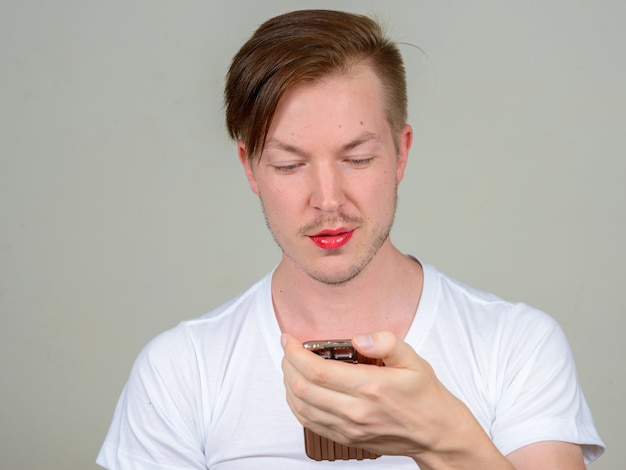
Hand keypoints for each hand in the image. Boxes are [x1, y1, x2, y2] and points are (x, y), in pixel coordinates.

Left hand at [281, 331, 512, 468]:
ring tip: (291, 366)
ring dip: (288, 384)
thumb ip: (386, 343)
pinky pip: (309, 423)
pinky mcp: (346, 439)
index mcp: (370, 387)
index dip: (294, 353)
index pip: (316, 370)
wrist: (436, 433)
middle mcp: (355, 411)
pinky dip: (296, 405)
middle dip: (287, 365)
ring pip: (301, 407)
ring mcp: (349, 429)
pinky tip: (298, 390)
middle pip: (302, 388)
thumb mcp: (413, 360)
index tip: (288, 339)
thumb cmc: (425, 396)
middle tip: (288, 349)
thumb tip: (359, 337)